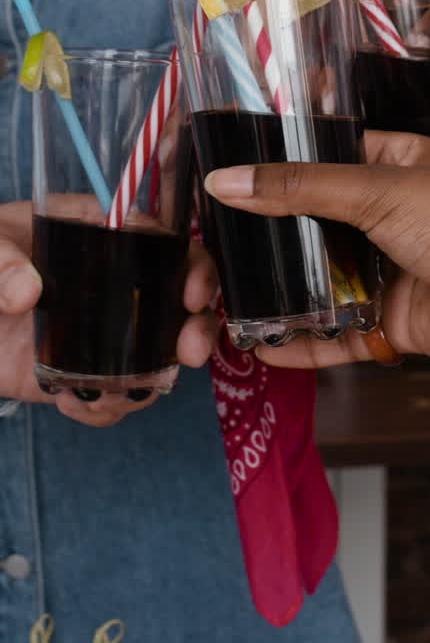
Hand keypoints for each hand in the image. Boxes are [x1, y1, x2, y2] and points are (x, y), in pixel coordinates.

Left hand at [0, 201, 217, 427]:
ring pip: (156, 354)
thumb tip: (27, 290)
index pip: (163, 241)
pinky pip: (114, 394)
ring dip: (153, 380)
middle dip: (196, 328)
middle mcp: (113, 282)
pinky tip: (74, 404)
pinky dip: (106, 408)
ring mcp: (101, 330)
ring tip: (112, 394)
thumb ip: (2, 260)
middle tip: (193, 353)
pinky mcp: (81, 369)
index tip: (193, 293)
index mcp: (99, 234)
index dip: (191, 265)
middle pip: (178, 301)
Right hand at [204, 131, 429, 371]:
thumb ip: (299, 187)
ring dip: (265, 299)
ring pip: (313, 284)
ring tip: (208, 313)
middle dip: (252, 250)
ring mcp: (387, 269)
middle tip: (201, 267)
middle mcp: (385, 214)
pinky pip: (335, 334)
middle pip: (303, 230)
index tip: (211, 195)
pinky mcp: (392, 321)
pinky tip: (255, 347)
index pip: (313, 162)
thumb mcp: (379, 187)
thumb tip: (225, 181)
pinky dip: (298, 343)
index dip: (264, 177)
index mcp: (389, 164)